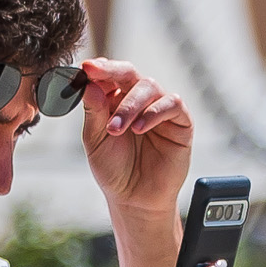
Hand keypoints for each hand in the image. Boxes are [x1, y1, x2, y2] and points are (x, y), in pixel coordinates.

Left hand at [78, 60, 193, 217]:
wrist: (134, 199)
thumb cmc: (114, 169)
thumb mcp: (95, 140)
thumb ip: (94, 112)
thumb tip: (89, 83)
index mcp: (116, 100)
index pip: (108, 75)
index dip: (98, 69)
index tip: (85, 67)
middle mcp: (139, 100)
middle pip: (129, 73)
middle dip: (111, 72)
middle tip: (94, 74)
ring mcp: (161, 109)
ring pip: (149, 86)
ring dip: (130, 104)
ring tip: (116, 129)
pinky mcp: (180, 122)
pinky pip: (172, 103)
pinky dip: (154, 112)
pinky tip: (139, 128)